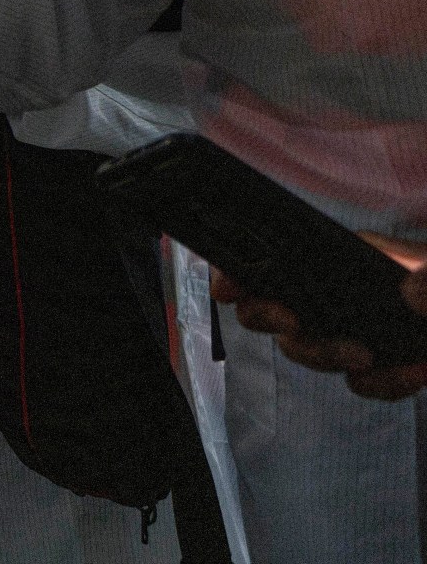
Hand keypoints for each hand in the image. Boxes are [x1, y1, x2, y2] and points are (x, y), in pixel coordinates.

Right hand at [212, 236, 426, 400]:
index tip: (227, 286)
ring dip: (329, 357)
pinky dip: (382, 384)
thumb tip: (404, 291)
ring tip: (370, 357)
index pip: (285, 251)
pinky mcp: (392, 361)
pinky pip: (362, 380)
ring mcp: (369, 326)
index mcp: (357, 253)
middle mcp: (351, 288)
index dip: (246, 266)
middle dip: (279, 321)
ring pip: (315, 347)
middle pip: (284, 305)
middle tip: (297, 325)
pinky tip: (416, 374)